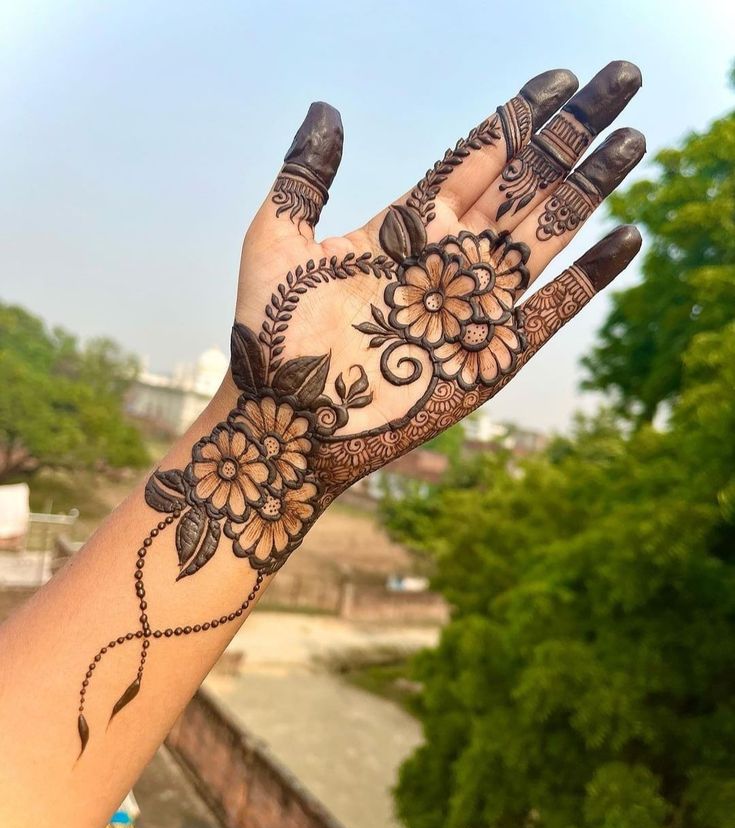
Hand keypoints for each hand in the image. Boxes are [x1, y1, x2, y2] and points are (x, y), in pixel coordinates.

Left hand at [146, 62, 643, 580]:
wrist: (285, 426)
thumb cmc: (271, 338)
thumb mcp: (276, 242)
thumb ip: (305, 176)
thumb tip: (327, 109)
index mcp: (406, 228)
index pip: (476, 159)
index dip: (520, 118)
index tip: (561, 80)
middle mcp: (448, 260)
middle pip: (524, 184)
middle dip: (573, 133)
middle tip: (625, 79)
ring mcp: (472, 307)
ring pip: (543, 234)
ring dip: (590, 187)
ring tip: (632, 139)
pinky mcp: (488, 357)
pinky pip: (549, 309)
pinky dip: (588, 277)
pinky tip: (625, 236)